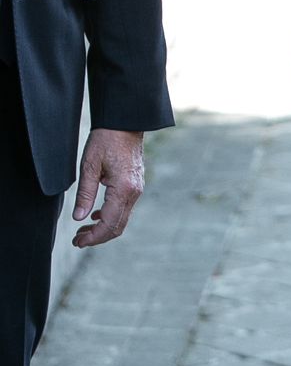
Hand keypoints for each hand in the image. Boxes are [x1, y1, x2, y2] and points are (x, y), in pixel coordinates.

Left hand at [72, 129, 144, 247]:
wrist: (125, 124)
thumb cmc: (106, 140)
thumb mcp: (89, 166)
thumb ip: (85, 194)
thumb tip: (79, 217)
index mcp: (123, 189)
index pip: (109, 223)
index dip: (93, 237)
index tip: (78, 242)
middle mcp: (134, 192)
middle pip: (118, 226)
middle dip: (97, 237)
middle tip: (78, 240)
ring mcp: (137, 190)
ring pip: (122, 219)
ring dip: (103, 228)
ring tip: (83, 230)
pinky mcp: (135, 186)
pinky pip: (124, 209)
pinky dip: (110, 217)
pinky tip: (96, 215)